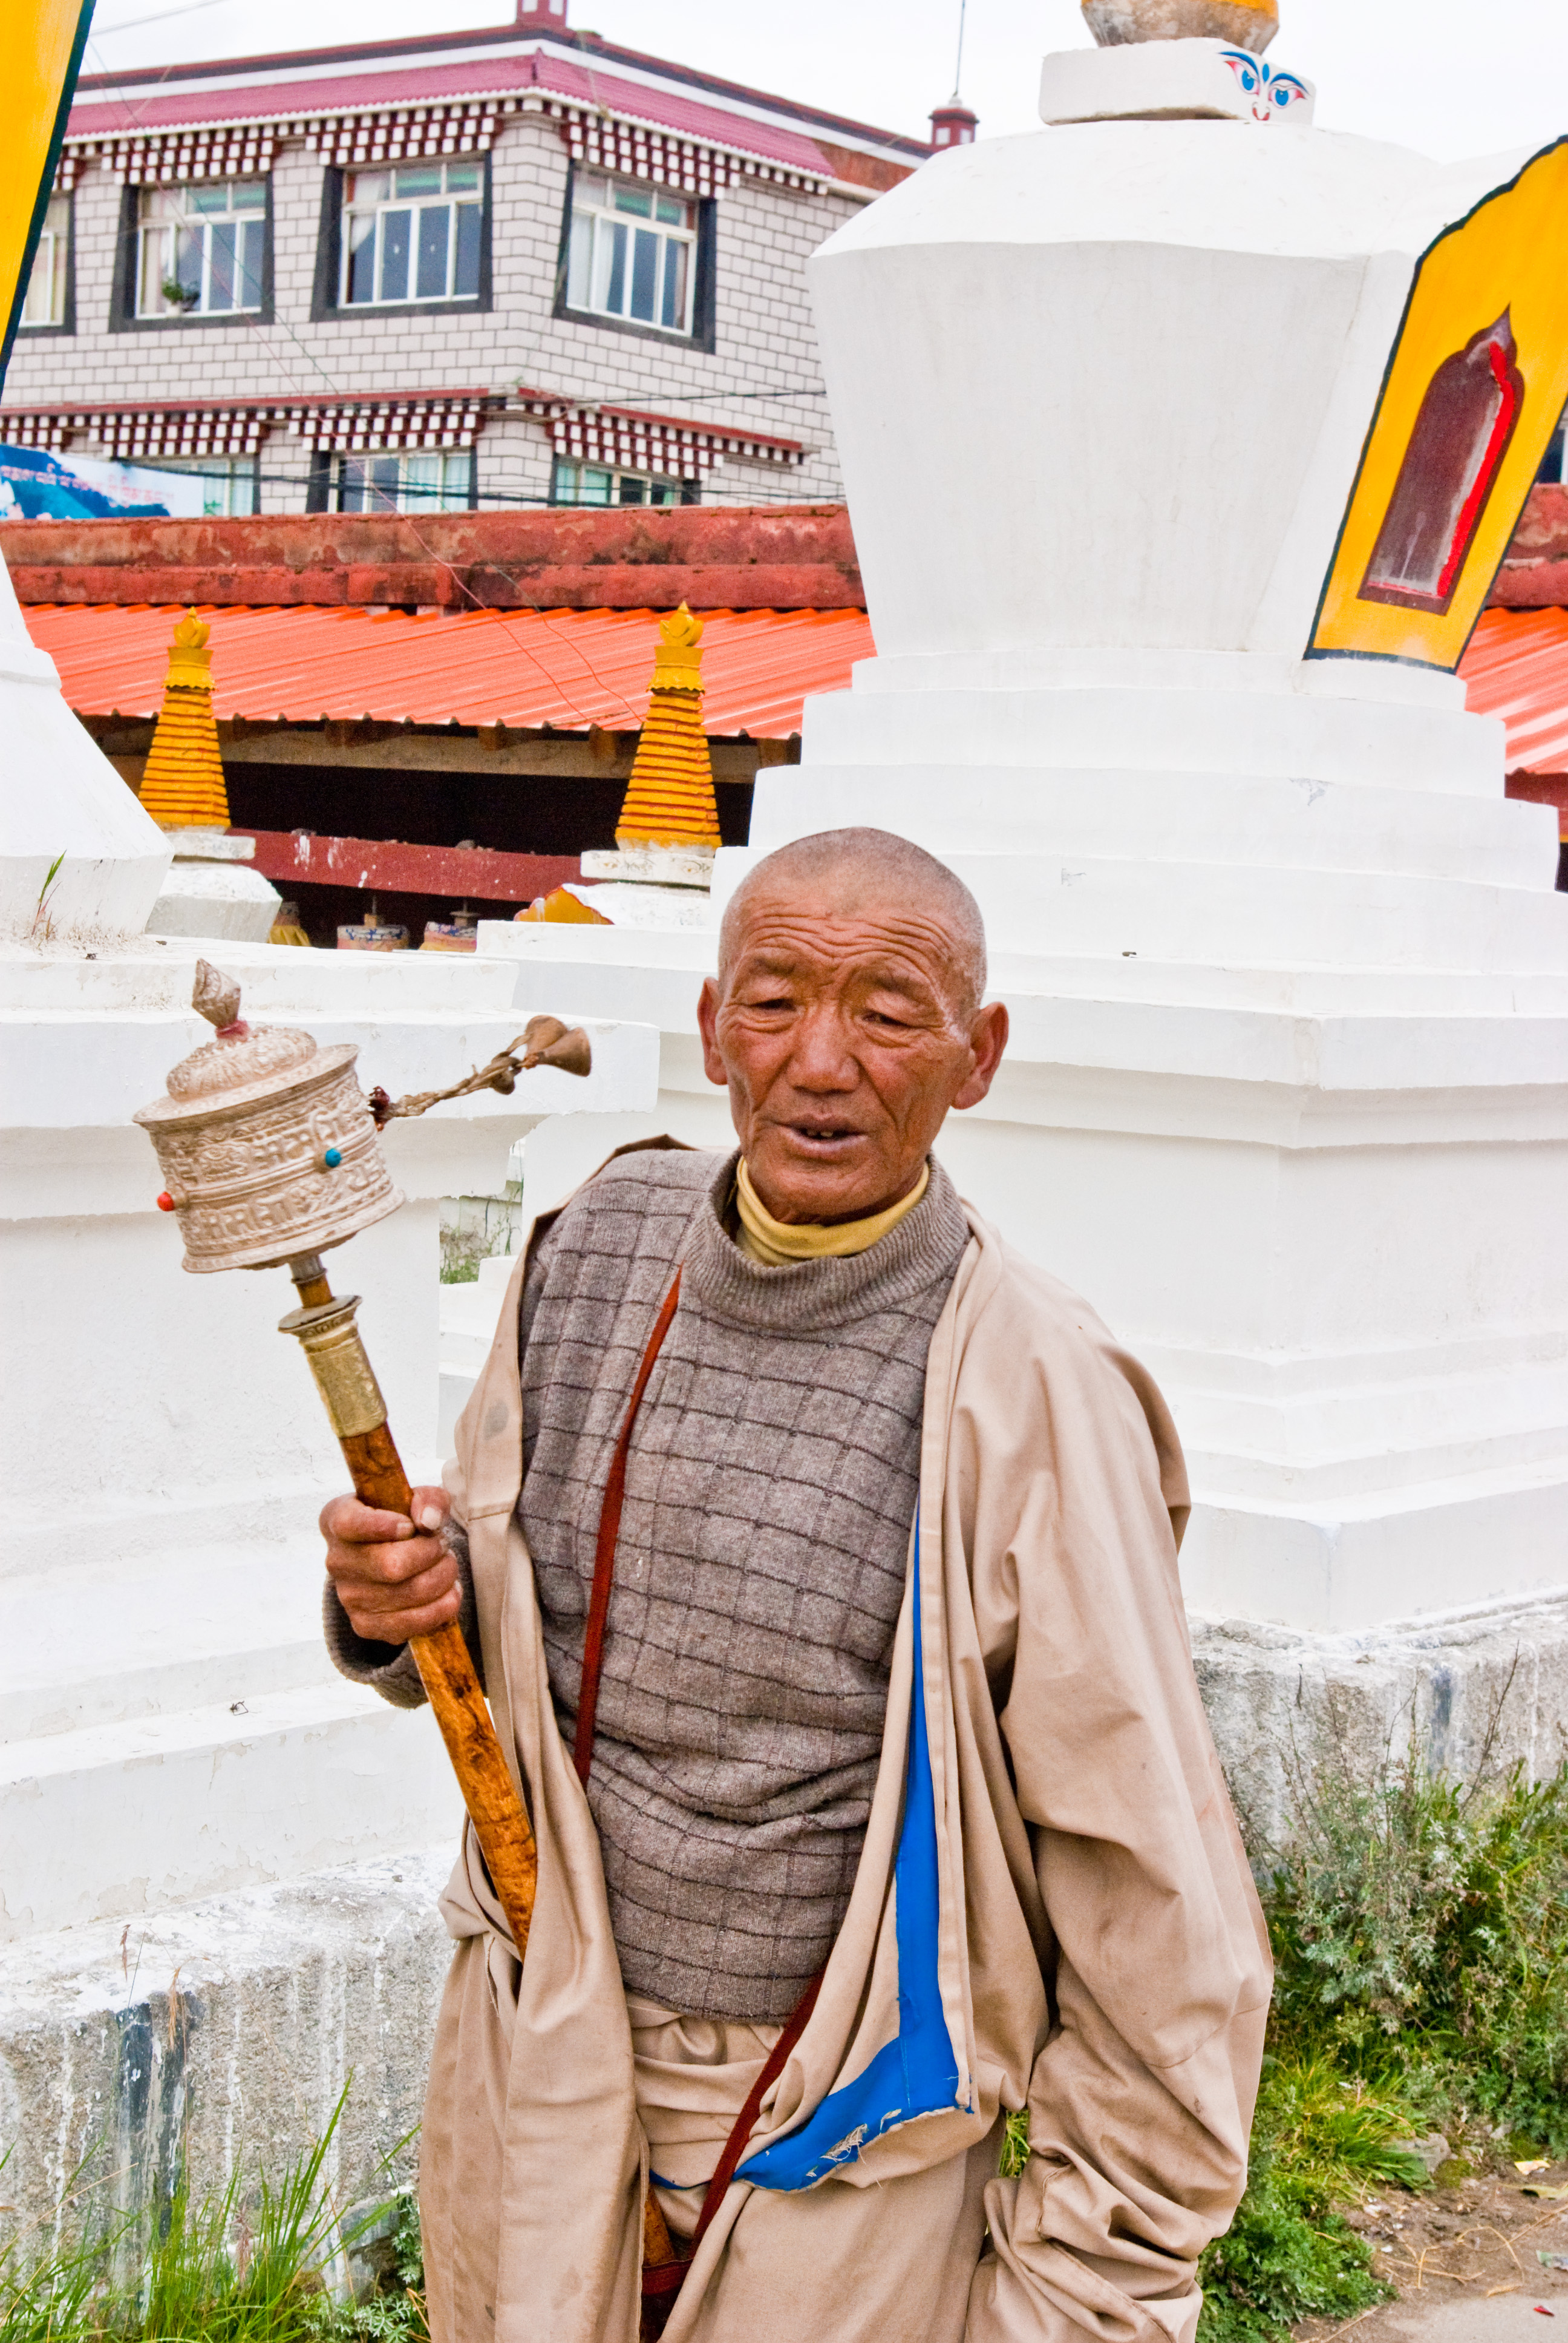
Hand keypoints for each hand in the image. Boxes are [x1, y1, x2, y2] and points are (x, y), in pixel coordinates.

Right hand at [321, 1486, 457, 1645]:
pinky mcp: (365, 1625)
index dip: (384, 1526)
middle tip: (442, 1544)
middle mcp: (336, 1561)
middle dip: (431, 1553)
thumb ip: (429, 1500)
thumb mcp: (418, 1500)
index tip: (409, 1526)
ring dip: (443, 1578)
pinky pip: (414, 1623)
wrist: (394, 1559)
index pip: (350, 1524)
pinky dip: (442, 1607)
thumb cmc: (405, 1522)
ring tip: (446, 1566)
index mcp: (338, 1520)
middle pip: (391, 1565)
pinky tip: (447, 1592)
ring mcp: (348, 1597)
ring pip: (411, 1593)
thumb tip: (428, 1522)